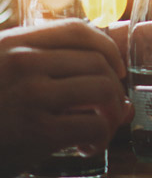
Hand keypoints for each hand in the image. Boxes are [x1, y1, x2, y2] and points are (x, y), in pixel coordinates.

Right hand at [0, 19, 129, 175]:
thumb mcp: (2, 75)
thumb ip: (45, 69)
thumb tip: (109, 83)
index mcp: (12, 44)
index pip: (76, 29)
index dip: (106, 47)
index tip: (114, 67)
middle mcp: (22, 63)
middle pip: (97, 62)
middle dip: (113, 87)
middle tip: (108, 109)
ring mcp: (31, 95)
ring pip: (103, 89)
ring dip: (111, 113)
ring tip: (99, 129)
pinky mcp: (38, 130)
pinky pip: (94, 125)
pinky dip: (101, 138)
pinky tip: (86, 148)